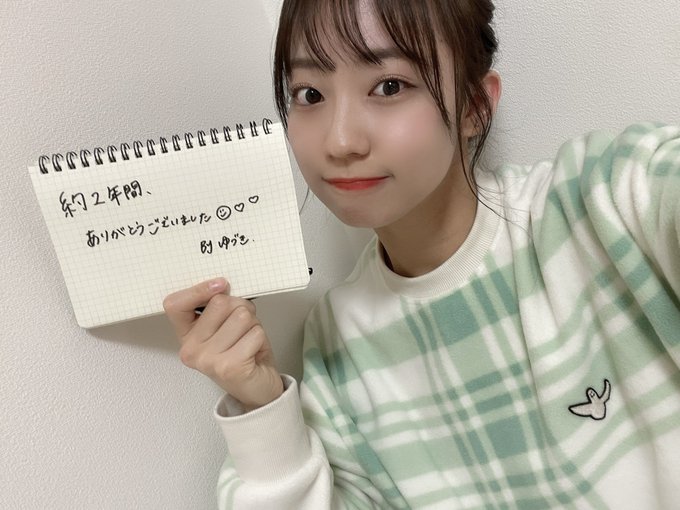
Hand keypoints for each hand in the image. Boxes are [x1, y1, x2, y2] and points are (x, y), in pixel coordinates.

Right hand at [163, 278, 282, 410]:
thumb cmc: (243, 354)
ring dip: (253, 325)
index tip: (220, 285)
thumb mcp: (224, 327)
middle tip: (242, 328)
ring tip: (247, 341)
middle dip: (241, 308)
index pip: (175, 304)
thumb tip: (223, 286)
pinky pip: (255, 332)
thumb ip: (219, 307)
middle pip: (221, 303)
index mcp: (186, 335)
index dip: (199, 290)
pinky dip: (260, 338)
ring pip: (241, 315)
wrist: (257, 390)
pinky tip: (253, 353)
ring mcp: (208, 360)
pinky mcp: (229, 366)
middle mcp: (191, 349)